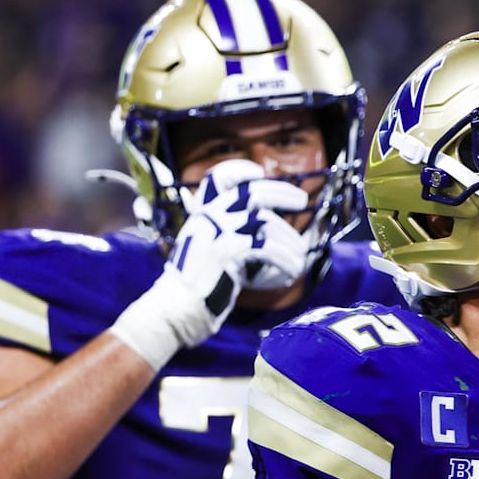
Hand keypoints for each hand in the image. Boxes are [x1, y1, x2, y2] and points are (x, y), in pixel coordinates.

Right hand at [109, 160, 307, 369]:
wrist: (177, 308)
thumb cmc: (200, 283)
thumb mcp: (214, 248)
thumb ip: (233, 233)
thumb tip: (266, 224)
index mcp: (202, 213)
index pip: (217, 178)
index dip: (239, 171)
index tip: (259, 172)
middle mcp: (207, 217)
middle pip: (252, 192)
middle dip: (282, 193)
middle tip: (301, 201)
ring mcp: (215, 231)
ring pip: (266, 223)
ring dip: (289, 240)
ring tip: (300, 256)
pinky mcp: (225, 250)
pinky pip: (266, 247)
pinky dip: (284, 259)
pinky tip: (291, 270)